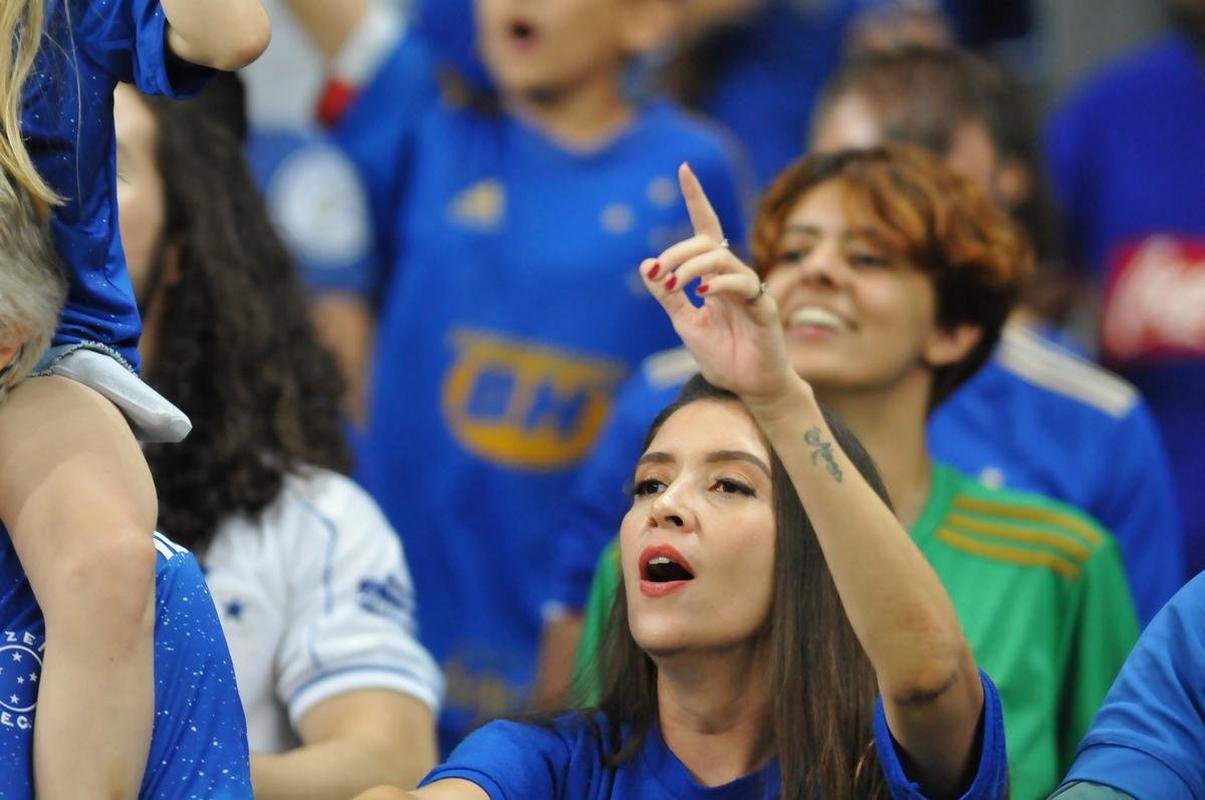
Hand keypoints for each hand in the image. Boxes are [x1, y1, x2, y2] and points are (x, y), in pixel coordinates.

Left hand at [642, 164, 798, 406]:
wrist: (747, 388)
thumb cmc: (722, 355)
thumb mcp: (684, 323)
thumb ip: (668, 296)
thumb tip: (646, 266)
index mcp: (713, 277)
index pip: (706, 228)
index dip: (696, 197)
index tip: (684, 168)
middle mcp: (731, 277)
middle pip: (706, 242)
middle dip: (678, 251)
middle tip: (660, 274)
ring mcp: (749, 290)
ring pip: (721, 258)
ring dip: (692, 267)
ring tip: (676, 285)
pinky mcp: (763, 308)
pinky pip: (743, 284)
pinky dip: (720, 284)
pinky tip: (703, 294)